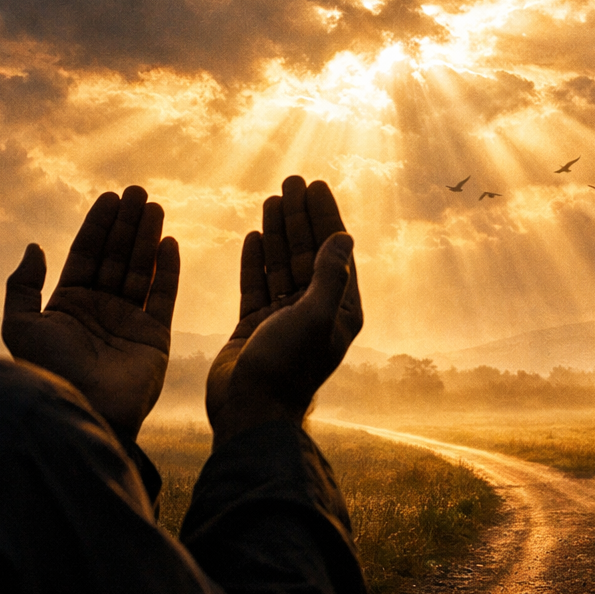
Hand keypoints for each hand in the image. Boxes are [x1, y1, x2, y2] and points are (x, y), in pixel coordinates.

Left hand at [2, 186, 179, 440]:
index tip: (109, 198)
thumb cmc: (49, 371)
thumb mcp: (20, 325)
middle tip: (137, 191)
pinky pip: (163, 296)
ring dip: (147, 237)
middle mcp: (100, 310)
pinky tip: (168, 242)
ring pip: (140, 270)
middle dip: (126, 224)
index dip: (97, 226)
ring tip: (154, 206)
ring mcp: (129, 322)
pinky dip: (167, 270)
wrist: (85, 408)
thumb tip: (34, 248)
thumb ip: (22, 285)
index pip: (86, 255)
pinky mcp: (155, 337)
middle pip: (115, 256)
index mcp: (69, 306)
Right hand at [207, 176, 362, 445]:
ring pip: (281, 265)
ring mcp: (283, 319)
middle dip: (301, 217)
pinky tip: (254, 236)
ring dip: (278, 232)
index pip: (334, 252)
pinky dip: (255, 260)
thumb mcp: (316, 317)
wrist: (250, 411)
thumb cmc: (287, 367)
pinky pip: (256, 284)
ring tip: (273, 198)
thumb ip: (329, 276)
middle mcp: (314, 312)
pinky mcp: (254, 326)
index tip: (317, 186)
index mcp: (339, 311)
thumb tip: (344, 238)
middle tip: (292, 181)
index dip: (326, 217)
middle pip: (308, 253)